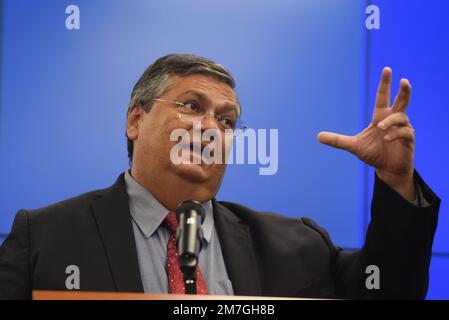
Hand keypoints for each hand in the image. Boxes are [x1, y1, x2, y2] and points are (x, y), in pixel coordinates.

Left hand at [317, 67, 415, 200]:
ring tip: (381, 129)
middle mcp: (393, 120)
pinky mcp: (409, 139)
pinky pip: (405, 132)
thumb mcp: (353, 146)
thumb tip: (317, 136)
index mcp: (380, 117)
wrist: (387, 170)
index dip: (385, 83)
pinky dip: (396, 134)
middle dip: (404, 90)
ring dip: (391, 121)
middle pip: (402, 100)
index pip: (383, 96)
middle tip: (404, 80)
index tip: (387, 69)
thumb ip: (337, 140)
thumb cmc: (373, 154)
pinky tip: (387, 139)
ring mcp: (403, 129)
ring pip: (401, 117)